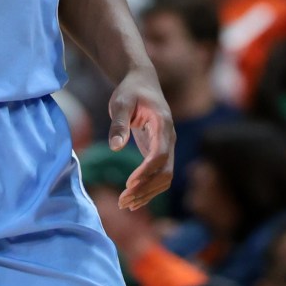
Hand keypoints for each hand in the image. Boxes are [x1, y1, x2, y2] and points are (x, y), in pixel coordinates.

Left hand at [108, 67, 174, 210]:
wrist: (143, 82)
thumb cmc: (131, 90)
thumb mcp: (121, 101)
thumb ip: (119, 122)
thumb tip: (116, 147)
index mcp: (163, 124)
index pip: (160, 154)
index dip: (146, 171)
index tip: (129, 184)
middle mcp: (169, 138)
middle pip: (165, 172)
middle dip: (146, 189)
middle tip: (123, 201)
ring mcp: (167, 146)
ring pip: (164, 178)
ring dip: (147, 193)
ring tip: (124, 204)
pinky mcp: (159, 151)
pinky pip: (159, 175)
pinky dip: (148, 189)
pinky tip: (132, 199)